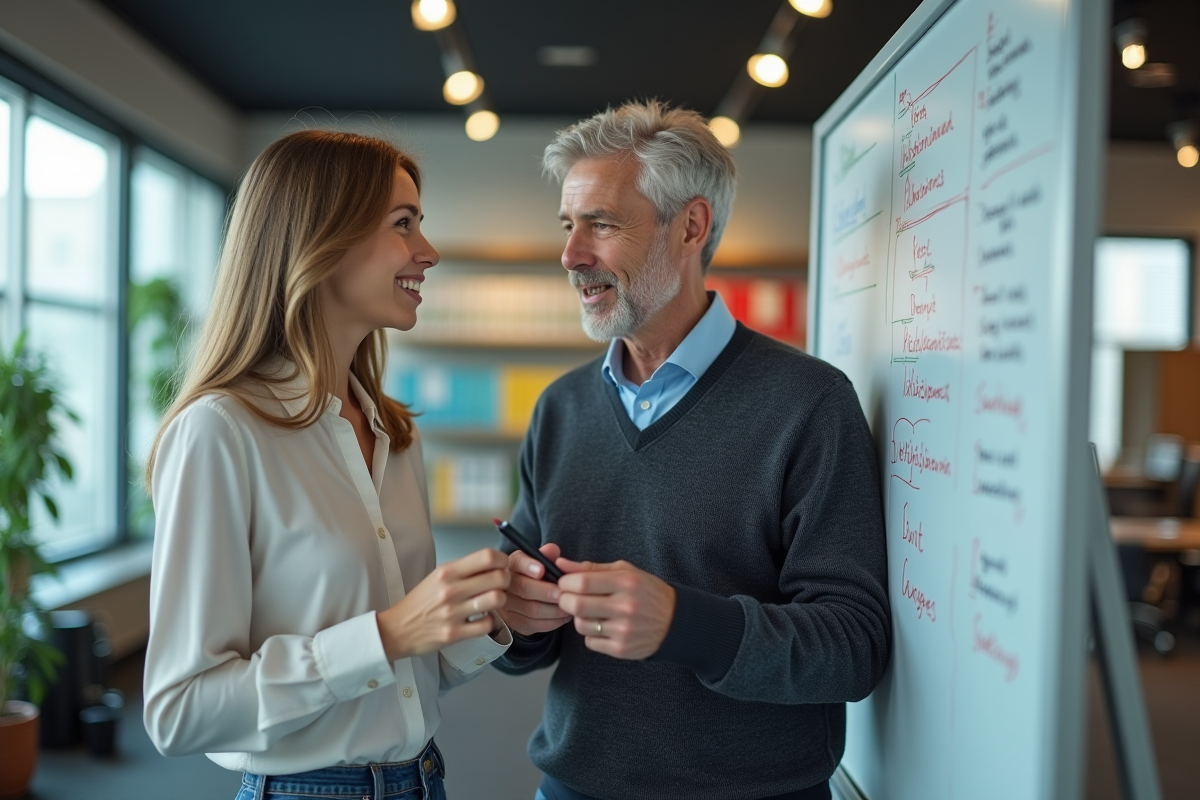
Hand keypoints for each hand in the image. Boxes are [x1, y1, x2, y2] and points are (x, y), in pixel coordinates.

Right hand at [376, 548, 510, 660]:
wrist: (397, 629)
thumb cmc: (420, 602)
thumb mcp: (437, 577)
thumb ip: (463, 570)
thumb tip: (494, 564)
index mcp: (447, 571)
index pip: (487, 556)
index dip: (502, 560)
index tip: (502, 566)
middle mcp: (451, 589)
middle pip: (498, 577)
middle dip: (506, 580)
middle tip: (501, 585)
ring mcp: (453, 613)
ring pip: (497, 599)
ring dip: (500, 601)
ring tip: (492, 603)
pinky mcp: (454, 633)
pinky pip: (487, 625)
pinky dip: (489, 622)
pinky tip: (481, 620)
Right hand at [497, 543, 572, 636]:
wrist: (522, 598)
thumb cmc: (536, 576)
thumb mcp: (541, 562)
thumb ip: (548, 555)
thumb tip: (552, 550)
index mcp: (513, 564)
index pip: (517, 562)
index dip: (529, 565)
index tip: (542, 570)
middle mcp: (505, 584)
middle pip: (523, 588)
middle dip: (545, 591)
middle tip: (562, 593)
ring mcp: (506, 605)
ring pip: (530, 609)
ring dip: (553, 609)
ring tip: (569, 604)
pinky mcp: (514, 622)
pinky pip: (534, 624)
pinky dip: (552, 621)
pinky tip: (564, 616)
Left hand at [555, 558, 675, 659]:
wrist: (675, 621)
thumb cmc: (646, 592)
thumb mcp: (624, 572)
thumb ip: (591, 568)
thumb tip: (560, 564)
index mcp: (626, 583)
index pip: (582, 582)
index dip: (566, 582)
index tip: (565, 582)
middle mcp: (625, 607)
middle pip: (577, 605)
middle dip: (565, 600)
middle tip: (568, 597)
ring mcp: (624, 630)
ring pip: (581, 625)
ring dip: (579, 618)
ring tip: (590, 612)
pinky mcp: (622, 649)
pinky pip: (590, 642)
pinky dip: (590, 634)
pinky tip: (602, 626)